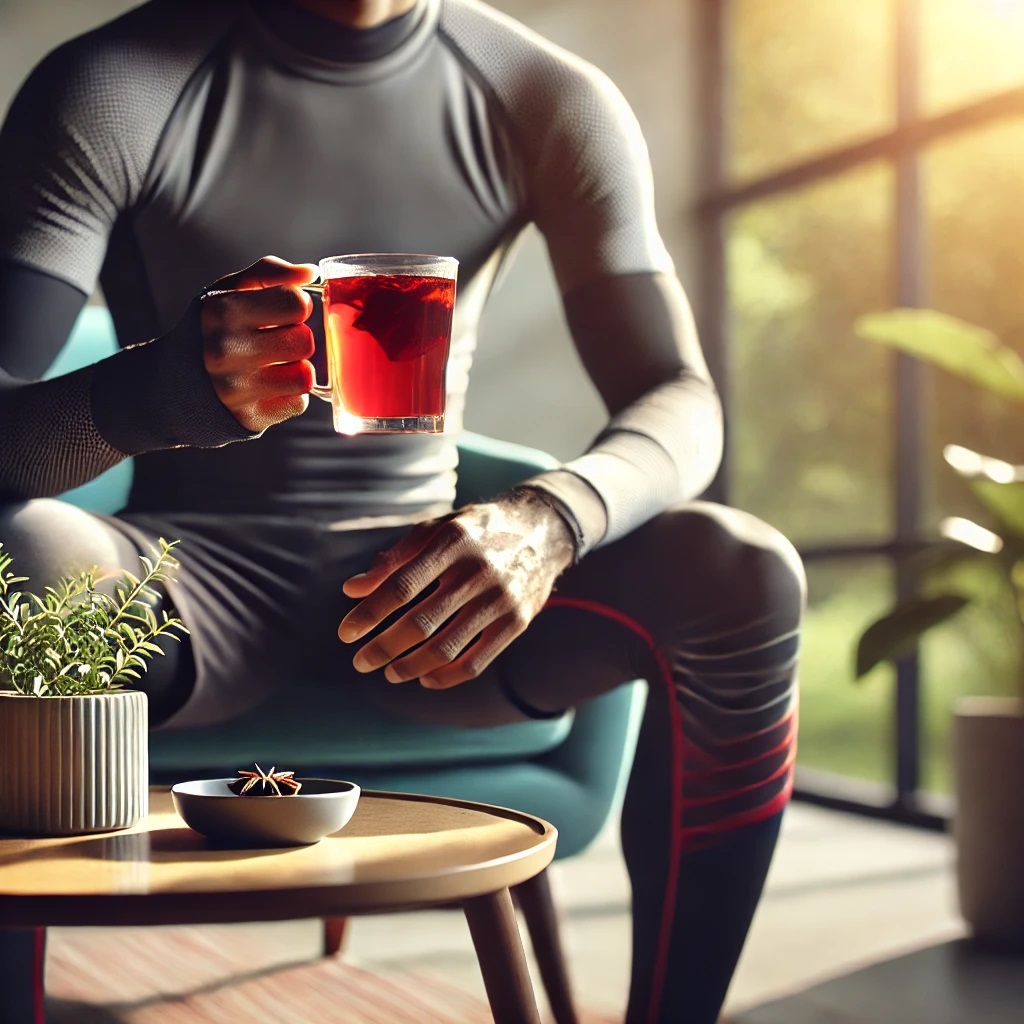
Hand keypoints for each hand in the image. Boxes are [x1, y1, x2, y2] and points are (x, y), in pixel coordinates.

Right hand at [201, 255, 318, 432]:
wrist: (173, 385)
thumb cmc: (210, 331)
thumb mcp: (228, 292)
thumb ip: (269, 273)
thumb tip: (311, 272)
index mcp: (222, 312)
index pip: (295, 303)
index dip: (296, 306)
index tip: (282, 313)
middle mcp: (226, 351)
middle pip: (304, 341)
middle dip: (296, 339)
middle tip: (276, 341)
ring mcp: (236, 389)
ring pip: (305, 376)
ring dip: (296, 369)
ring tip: (274, 365)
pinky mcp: (249, 417)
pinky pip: (298, 403)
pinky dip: (290, 395)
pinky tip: (268, 387)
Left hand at [338, 491, 575, 688]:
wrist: (544, 530)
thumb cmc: (476, 530)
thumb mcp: (437, 529)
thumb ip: (396, 558)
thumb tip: (352, 590)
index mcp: (452, 541)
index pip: (401, 586)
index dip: (369, 613)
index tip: (345, 633)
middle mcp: (478, 570)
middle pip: (421, 622)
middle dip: (384, 647)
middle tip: (360, 662)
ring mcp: (500, 598)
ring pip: (446, 647)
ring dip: (410, 667)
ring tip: (389, 673)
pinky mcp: (517, 621)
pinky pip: (477, 661)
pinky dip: (446, 676)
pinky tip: (425, 678)